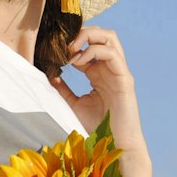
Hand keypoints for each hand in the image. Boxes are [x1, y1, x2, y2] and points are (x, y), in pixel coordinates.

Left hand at [52, 26, 151, 176]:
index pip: (90, 44)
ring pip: (110, 37)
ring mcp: (119, 71)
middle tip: (64, 44)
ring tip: (71, 49)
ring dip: (88, 37)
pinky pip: (111, 54)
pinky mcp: (125, 78)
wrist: (115, 144)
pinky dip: (93, 52)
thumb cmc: (98, 127)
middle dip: (82, 32)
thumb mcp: (74, 105)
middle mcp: (110, 68)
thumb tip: (51, 76)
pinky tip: (79, 62)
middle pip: (102, 34)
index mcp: (100, 73)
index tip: (56, 51)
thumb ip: (64, 90)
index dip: (73, 42)